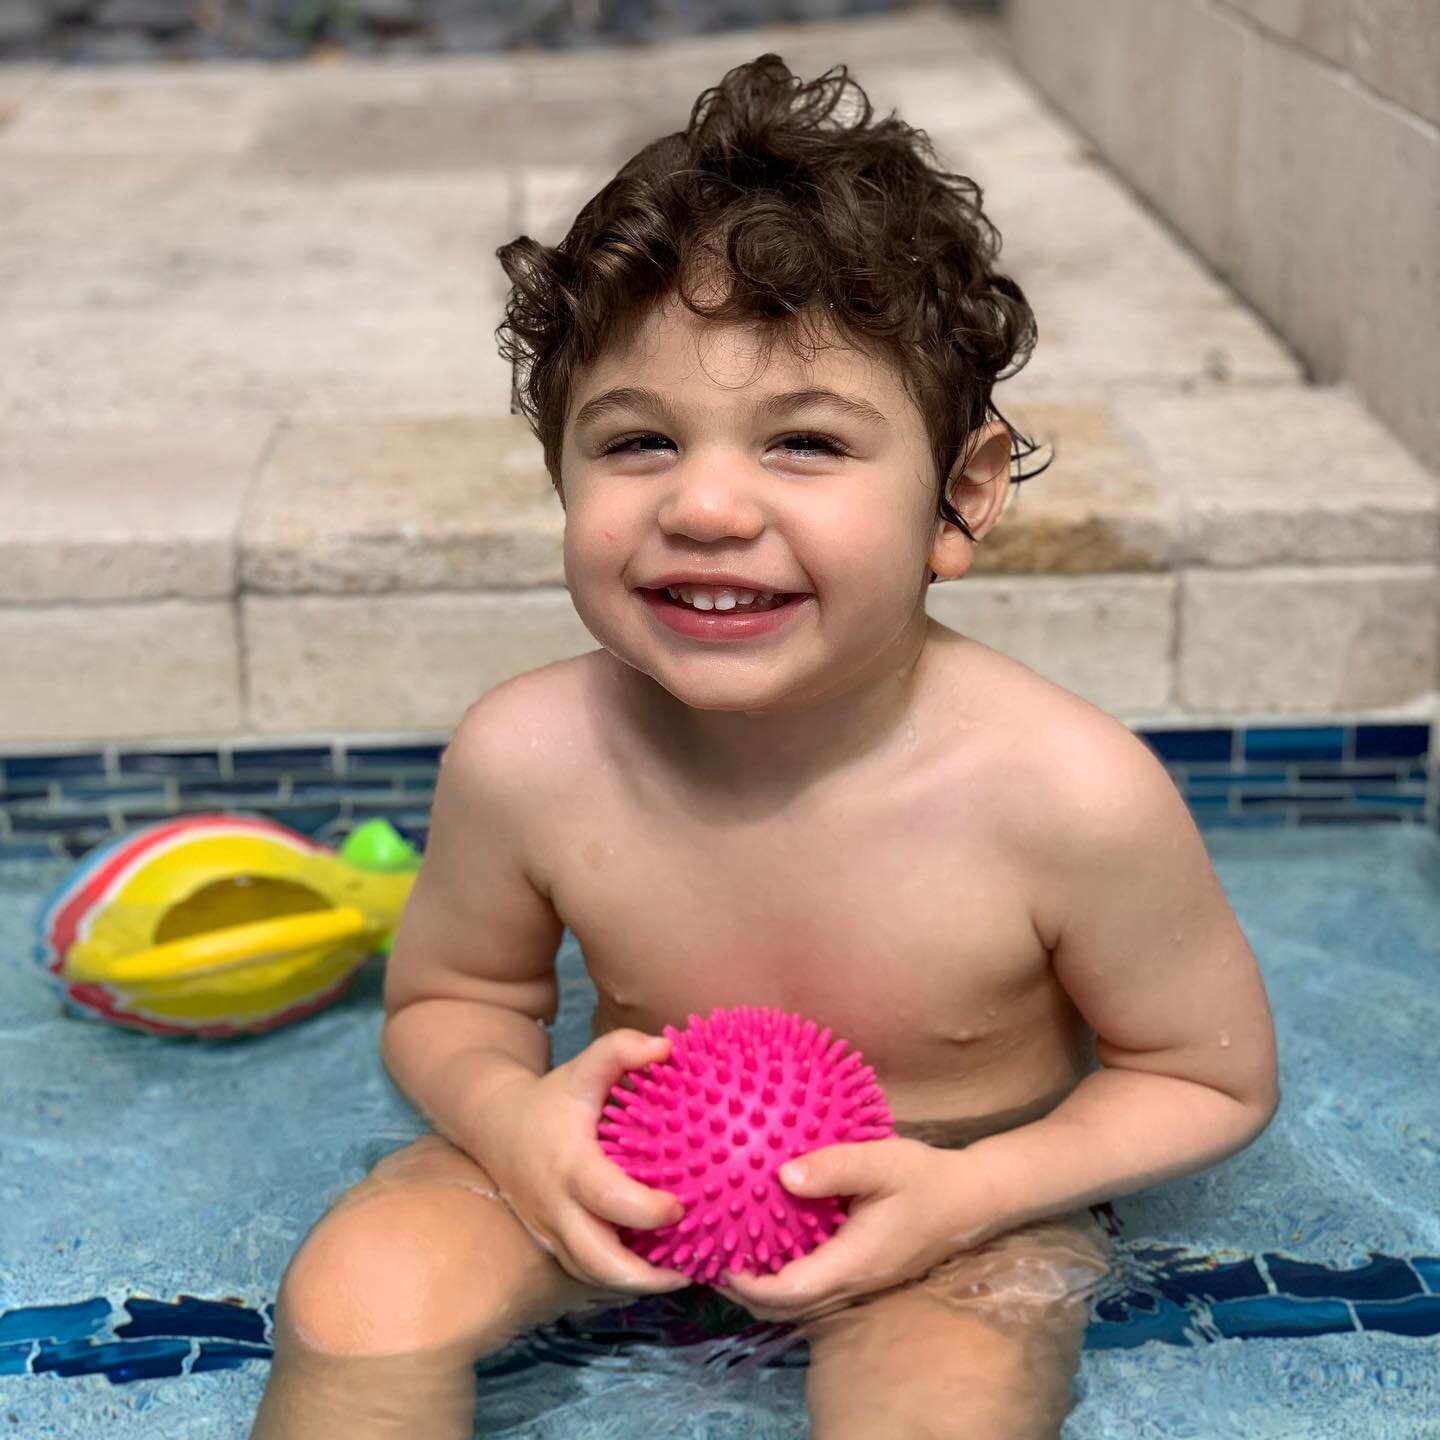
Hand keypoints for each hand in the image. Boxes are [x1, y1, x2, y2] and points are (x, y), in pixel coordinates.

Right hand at [474, 1028, 693, 1296]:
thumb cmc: (551, 1098)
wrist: (495, 1126)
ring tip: (685, 1275)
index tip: (682, 1207)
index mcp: (570, 1166)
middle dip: (647, 1278)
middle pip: (600, 1263)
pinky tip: (655, 1270)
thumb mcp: (582, 1067)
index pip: (610, 1200)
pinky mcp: (552, 1244)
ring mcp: (552, 1232)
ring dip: (638, 1284)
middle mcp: (558, 1209)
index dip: (648, 1211)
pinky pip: (587, 1272)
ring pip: (594, 1277)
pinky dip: (621, 1278)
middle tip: (693, 1269)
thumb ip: (620, 1049)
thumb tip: (666, 1048)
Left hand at [721, 1137, 988, 1323]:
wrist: (972, 1198)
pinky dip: (785, 1274)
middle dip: (744, 1292)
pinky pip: (815, 1283)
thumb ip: (835, 1167)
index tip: (716, 1258)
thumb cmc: (926, 1177)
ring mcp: (860, 1279)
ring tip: (729, 1254)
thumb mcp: (882, 1161)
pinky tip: (770, 1242)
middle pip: (788, 1306)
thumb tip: (783, 1175)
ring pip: (801, 1299)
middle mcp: (853, 1280)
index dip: (749, 1283)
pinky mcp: (864, 1269)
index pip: (791, 1291)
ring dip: (763, 1286)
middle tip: (707, 1261)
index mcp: (854, 1261)